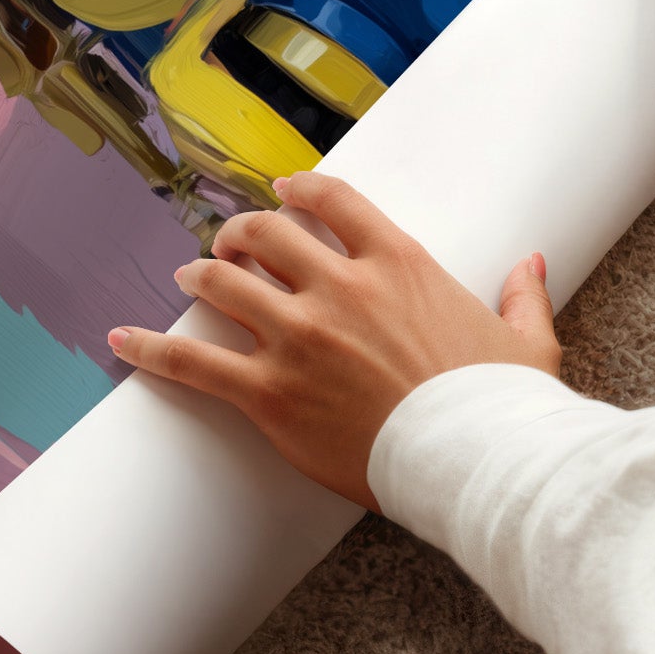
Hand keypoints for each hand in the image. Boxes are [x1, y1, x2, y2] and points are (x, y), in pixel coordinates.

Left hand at [107, 172, 557, 511]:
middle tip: (229, 243)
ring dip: (201, 275)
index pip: (333, 201)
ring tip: (188, 277)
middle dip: (240, 233)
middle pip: (266, 234)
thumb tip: (531, 264)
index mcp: (398, 263)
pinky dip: (152, 348)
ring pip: (224, 283)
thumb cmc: (502, 407)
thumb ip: (522, 295)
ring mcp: (299, 337)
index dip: (299, 190)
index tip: (282, 191)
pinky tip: (122, 340)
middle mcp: (340, 287)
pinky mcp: (270, 393)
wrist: (477, 463)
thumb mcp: (525, 342)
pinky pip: (194, 362)